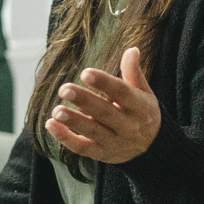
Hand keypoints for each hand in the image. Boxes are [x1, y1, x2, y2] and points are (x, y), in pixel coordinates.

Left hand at [45, 46, 160, 163]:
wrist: (152, 148)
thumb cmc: (142, 112)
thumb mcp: (144, 92)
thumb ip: (134, 72)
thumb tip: (132, 49)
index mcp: (140, 107)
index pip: (122, 93)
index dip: (104, 83)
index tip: (85, 72)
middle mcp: (128, 126)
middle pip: (105, 113)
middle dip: (84, 101)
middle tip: (64, 89)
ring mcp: (115, 142)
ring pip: (93, 132)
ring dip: (73, 121)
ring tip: (56, 110)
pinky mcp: (102, 154)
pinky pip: (82, 148)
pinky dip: (65, 138)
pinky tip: (50, 125)